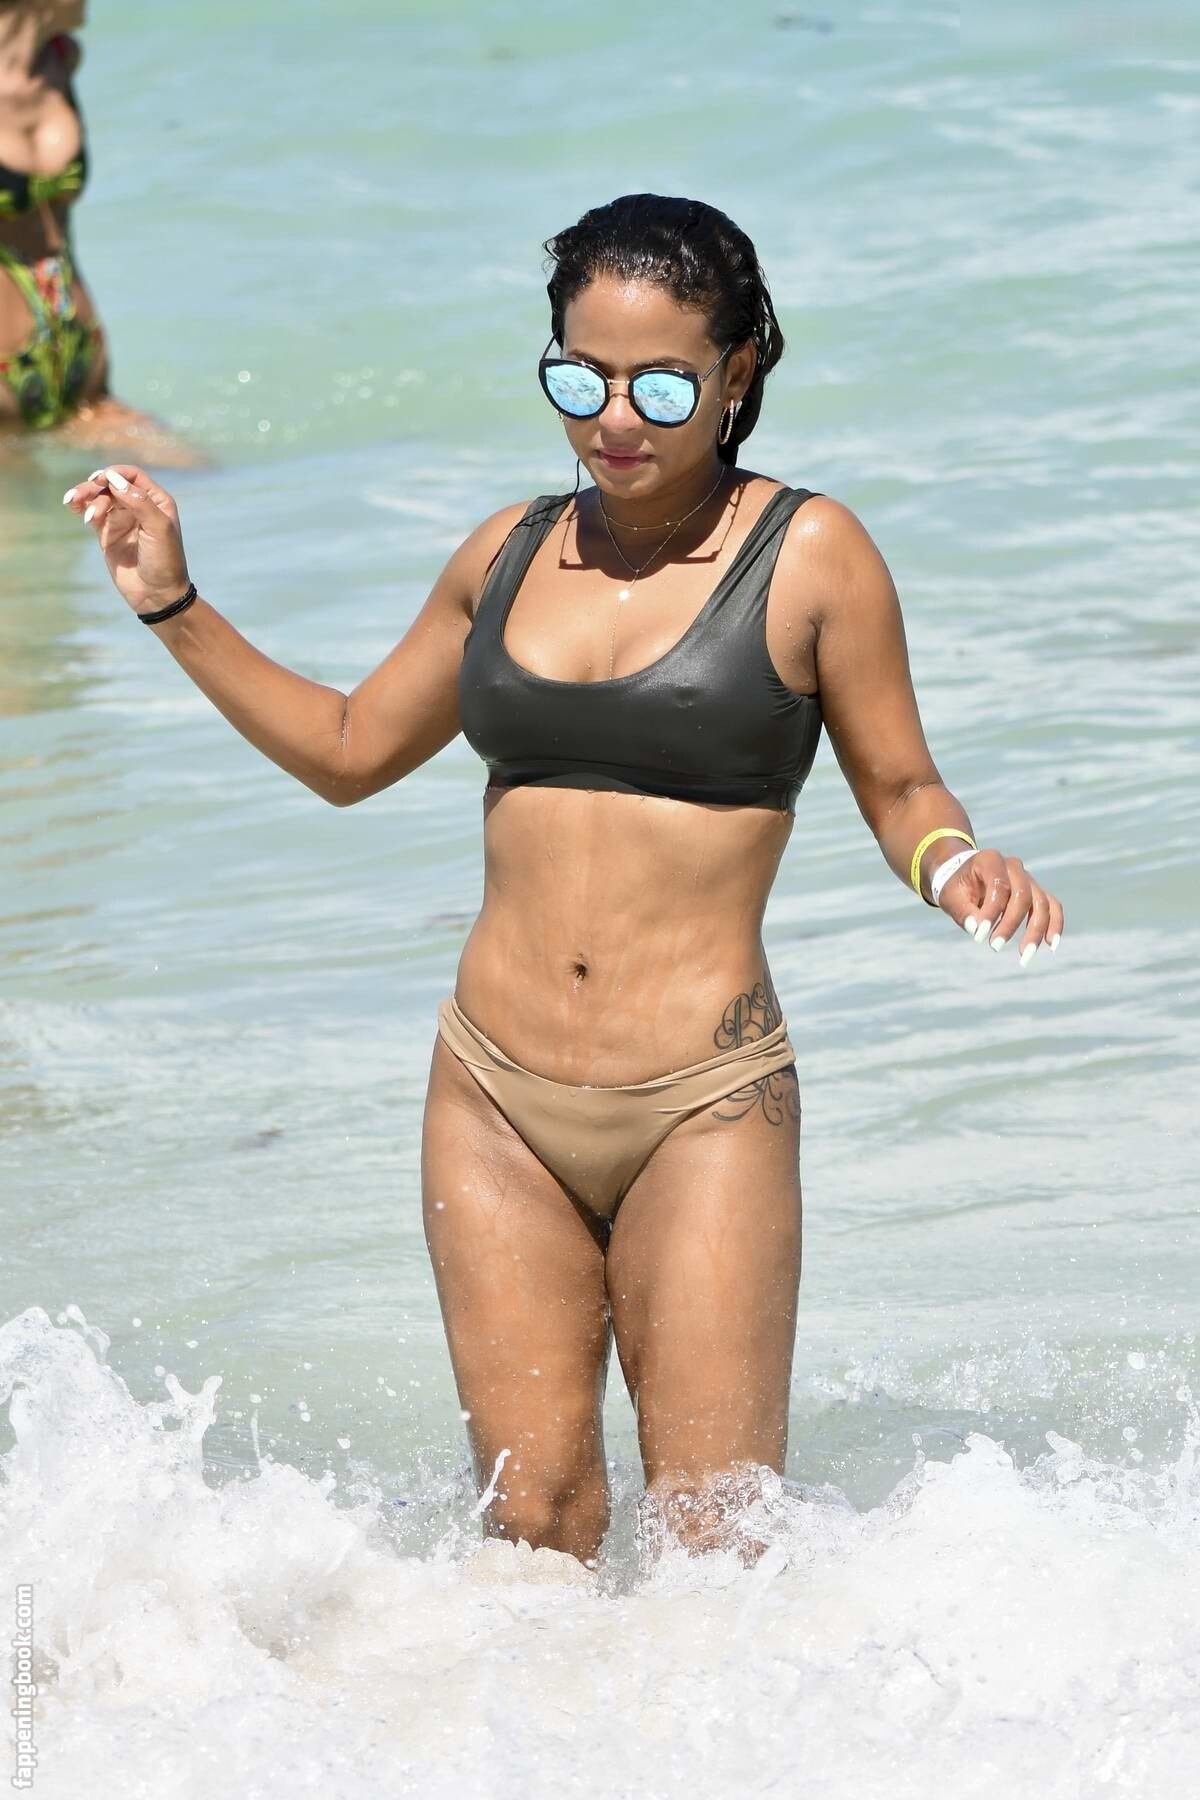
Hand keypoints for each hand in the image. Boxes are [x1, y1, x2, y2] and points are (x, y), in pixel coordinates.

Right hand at [62, 465, 189, 616]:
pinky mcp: (107, 533)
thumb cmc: (165, 560)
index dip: (116, 473)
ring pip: (99, 497)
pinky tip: (72, 504)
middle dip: (95, 485)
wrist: (157, 594)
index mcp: (156, 501)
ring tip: (73, 502)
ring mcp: (121, 519)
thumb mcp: (158, 528)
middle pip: (112, 484)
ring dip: (85, 496)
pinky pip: (92, 513)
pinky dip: (82, 507)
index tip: (103, 480)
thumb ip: (139, 501)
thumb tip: (113, 479)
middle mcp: (138, 506)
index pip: (132, 476)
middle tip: (82, 494)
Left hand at [937, 848, 1063, 966]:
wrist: (964, 875)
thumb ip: (963, 911)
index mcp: (990, 860)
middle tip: (995, 946)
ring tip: (1024, 955)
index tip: (979, 936)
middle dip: (1011, 924)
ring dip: (1036, 930)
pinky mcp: (1036, 892)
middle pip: (1023, 895)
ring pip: (1041, 903)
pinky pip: (1052, 906)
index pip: (999, 886)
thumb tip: (977, 928)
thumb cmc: (956, 886)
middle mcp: (1013, 866)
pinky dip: (1054, 924)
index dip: (991, 912)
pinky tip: (1050, 945)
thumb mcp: (951, 896)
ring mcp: (1028, 878)